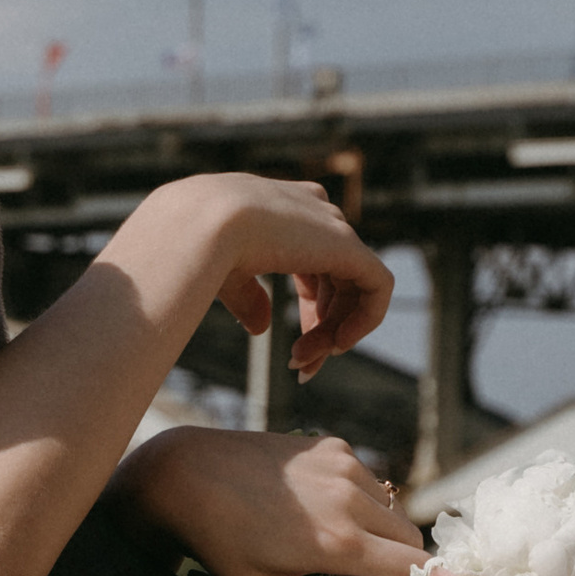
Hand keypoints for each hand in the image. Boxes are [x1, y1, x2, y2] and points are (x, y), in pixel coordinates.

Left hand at [112, 426, 422, 575]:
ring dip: (386, 531)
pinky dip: (362, 500)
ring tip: (357, 550)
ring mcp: (345, 465)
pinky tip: (329, 511)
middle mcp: (352, 498)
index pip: (413, 569)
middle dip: (405, 564)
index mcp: (339, 542)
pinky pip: (367, 480)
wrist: (186, 473)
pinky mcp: (332, 446)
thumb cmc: (217, 540)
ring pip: (393, 506)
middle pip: (411, 538)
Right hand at [190, 175, 394, 378]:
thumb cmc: (197, 245)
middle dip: (321, 328)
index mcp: (285, 208)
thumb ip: (249, 296)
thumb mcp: (226, 273)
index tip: (293, 351)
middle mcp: (314, 211)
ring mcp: (333, 225)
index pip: (316, 265)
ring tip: (302, 362)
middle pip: (335, 280)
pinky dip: (365, 319)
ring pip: (354, 288)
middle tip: (299, 366)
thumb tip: (262, 328)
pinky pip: (377, 287)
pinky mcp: (349, 245)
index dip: (311, 310)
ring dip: (332, 333)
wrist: (200, 223)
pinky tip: (338, 345)